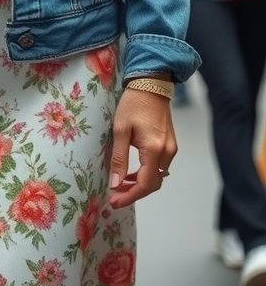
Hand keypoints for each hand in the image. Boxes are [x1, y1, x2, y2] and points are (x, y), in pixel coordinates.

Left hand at [108, 87, 176, 207]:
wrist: (151, 84)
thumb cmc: (134, 103)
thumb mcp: (120, 129)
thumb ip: (118, 158)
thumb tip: (115, 183)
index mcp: (154, 149)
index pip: (145, 184)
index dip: (129, 196)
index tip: (114, 202)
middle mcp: (167, 152)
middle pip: (153, 185)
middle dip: (134, 193)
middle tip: (115, 196)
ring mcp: (171, 148)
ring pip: (157, 177)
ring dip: (140, 184)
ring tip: (120, 185)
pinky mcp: (170, 144)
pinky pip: (159, 167)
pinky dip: (146, 174)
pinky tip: (132, 172)